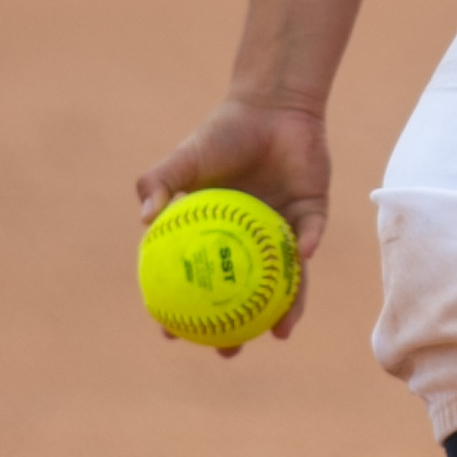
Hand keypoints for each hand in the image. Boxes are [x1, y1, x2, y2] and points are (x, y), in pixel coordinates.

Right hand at [134, 97, 330, 356]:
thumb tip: (143, 218)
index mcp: (217, 235)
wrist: (271, 106)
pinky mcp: (313, 214)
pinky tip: (302, 259)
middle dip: (236, 331)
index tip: (171, 334)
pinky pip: (310, 238)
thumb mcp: (184, 159)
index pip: (198, 283)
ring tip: (278, 333)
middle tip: (227, 351)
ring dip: (284, 310)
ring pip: (284, 282)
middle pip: (243, 298)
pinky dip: (306, 249)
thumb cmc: (222, 133)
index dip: (183, 311)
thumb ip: (159, 183)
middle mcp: (251, 242)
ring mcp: (283, 232)